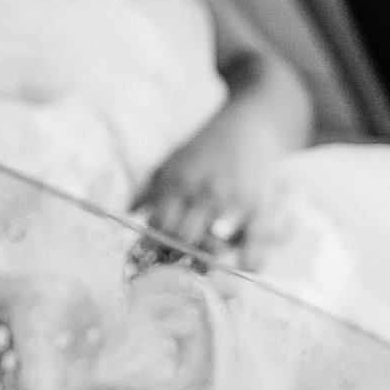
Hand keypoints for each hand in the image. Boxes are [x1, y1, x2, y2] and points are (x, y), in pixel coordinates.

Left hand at [133, 110, 283, 254]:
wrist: (248, 126)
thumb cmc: (205, 148)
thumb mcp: (172, 160)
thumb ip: (149, 187)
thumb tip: (130, 211)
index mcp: (178, 181)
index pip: (159, 224)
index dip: (157, 242)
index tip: (160, 248)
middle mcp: (203, 192)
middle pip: (184, 239)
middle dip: (182, 253)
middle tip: (185, 258)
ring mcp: (232, 201)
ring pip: (213, 245)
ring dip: (209, 257)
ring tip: (207, 260)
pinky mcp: (260, 206)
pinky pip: (254, 244)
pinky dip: (248, 260)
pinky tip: (242, 263)